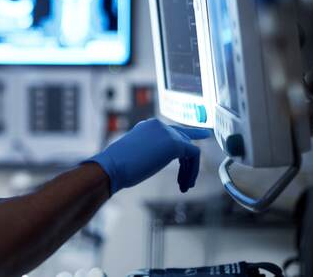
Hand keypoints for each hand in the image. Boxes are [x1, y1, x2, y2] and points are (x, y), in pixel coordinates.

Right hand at [84, 118, 211, 194]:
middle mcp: (159, 125)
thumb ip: (151, 151)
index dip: (186, 138)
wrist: (113, 166)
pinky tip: (185, 184)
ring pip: (190, 149)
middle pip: (184, 139)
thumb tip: (158, 158)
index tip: (200, 138)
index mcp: (148, 126)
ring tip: (184, 186)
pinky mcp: (175, 143)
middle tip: (190, 178)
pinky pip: (194, 155)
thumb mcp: (137, 154)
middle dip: (190, 160)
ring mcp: (167, 132)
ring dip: (190, 170)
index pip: (172, 130)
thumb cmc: (119, 166)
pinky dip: (192, 171)